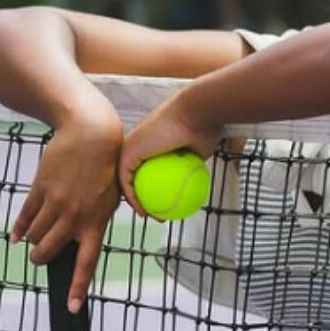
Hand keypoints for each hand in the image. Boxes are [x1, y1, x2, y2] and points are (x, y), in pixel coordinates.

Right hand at [11, 111, 122, 310]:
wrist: (91, 133)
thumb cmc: (107, 165)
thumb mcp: (115, 195)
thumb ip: (104, 219)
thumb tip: (108, 234)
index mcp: (96, 223)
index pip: (87, 263)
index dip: (78, 288)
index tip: (72, 308)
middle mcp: (74, 218)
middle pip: (49, 252)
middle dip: (42, 259)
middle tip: (40, 259)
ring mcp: (55, 203)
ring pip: (35, 235)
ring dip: (32, 242)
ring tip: (34, 242)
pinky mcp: (40, 189)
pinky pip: (24, 216)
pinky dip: (19, 228)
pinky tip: (16, 236)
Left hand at [119, 87, 222, 213]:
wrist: (196, 114)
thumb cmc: (203, 128)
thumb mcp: (199, 152)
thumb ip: (192, 164)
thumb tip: (196, 180)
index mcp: (152, 142)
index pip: (147, 170)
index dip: (153, 189)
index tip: (165, 205)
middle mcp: (138, 143)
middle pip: (135, 176)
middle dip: (142, 198)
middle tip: (157, 214)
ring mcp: (130, 146)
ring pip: (127, 181)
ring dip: (137, 203)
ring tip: (150, 217)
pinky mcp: (127, 152)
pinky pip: (127, 182)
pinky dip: (133, 200)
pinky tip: (145, 213)